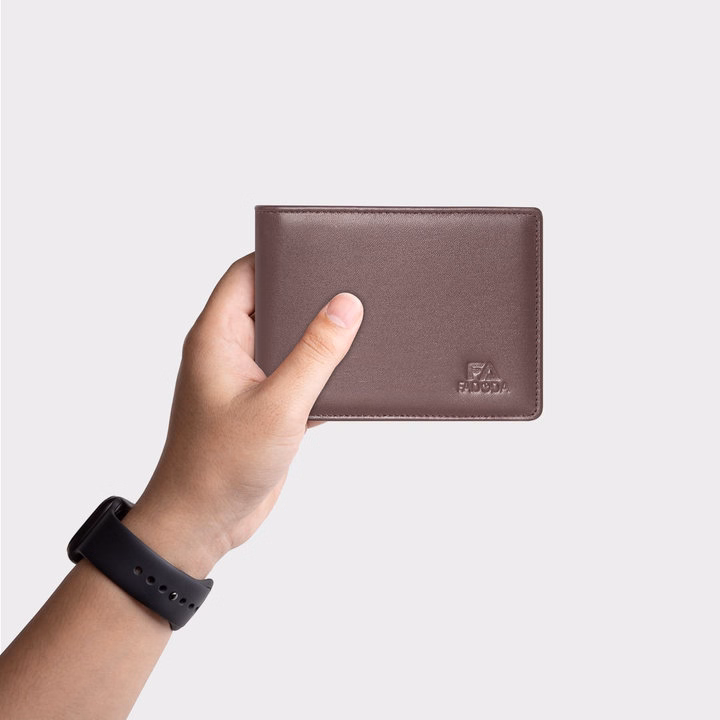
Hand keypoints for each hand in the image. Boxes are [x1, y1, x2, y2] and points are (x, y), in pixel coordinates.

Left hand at [123, 254, 363, 576]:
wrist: (204, 523)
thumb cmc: (221, 465)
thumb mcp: (279, 405)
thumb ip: (315, 354)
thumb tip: (346, 306)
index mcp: (218, 337)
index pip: (247, 274)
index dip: (281, 257)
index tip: (322, 248)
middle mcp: (231, 352)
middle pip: (274, 305)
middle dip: (311, 297)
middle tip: (353, 286)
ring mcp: (249, 380)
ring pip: (290, 343)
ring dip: (322, 340)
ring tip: (363, 327)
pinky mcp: (266, 407)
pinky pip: (299, 376)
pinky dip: (324, 375)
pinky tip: (355, 377)